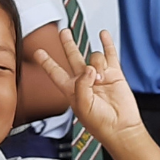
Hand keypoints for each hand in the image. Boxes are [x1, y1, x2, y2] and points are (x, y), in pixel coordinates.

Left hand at [35, 29, 143, 143]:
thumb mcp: (83, 106)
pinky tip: (102, 34)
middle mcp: (84, 81)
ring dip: (96, 64)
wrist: (121, 127)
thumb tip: (90, 68)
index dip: (46, 62)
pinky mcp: (114, 74)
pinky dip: (106, 43)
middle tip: (63, 32)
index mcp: (72, 90)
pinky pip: (109, 54)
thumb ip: (82, 85)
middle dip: (67, 44)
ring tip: (101, 79)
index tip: (39, 52)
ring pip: (93, 58)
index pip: (55, 72)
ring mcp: (100, 76)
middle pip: (73, 57)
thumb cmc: (100, 123)